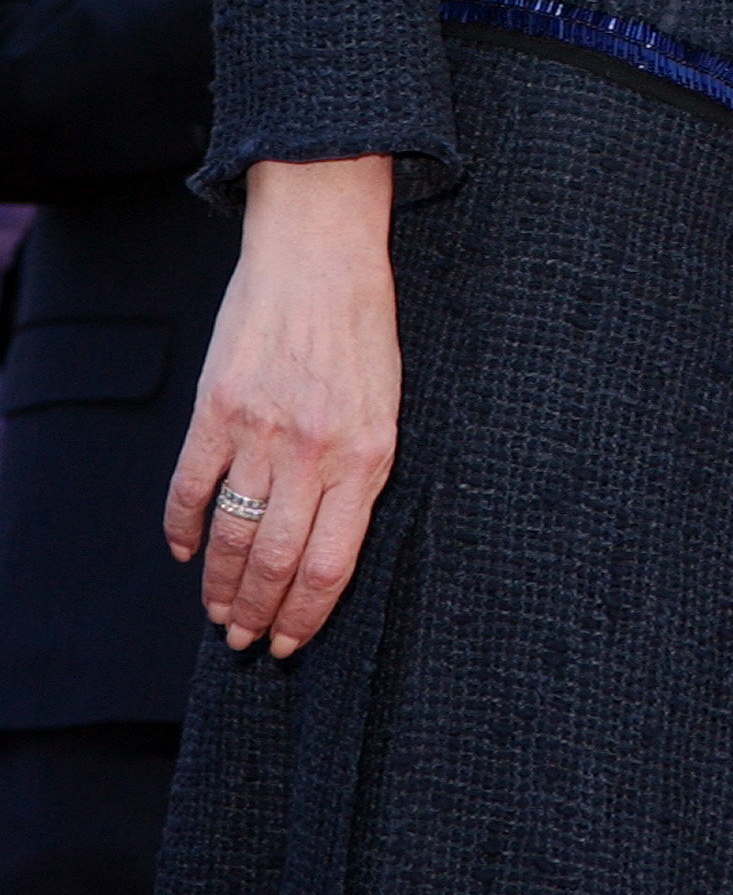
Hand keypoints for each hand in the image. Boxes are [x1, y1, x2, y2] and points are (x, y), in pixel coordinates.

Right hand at [164, 158, 398, 658]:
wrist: (321, 252)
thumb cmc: (363, 326)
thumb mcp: (388, 403)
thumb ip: (361, 470)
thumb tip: (330, 540)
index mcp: (369, 455)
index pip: (332, 565)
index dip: (306, 616)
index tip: (289, 642)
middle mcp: (315, 452)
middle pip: (277, 562)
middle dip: (257, 613)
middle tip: (243, 637)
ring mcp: (261, 432)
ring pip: (231, 535)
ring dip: (219, 584)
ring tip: (217, 610)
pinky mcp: (217, 409)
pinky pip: (190, 488)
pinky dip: (182, 529)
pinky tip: (185, 551)